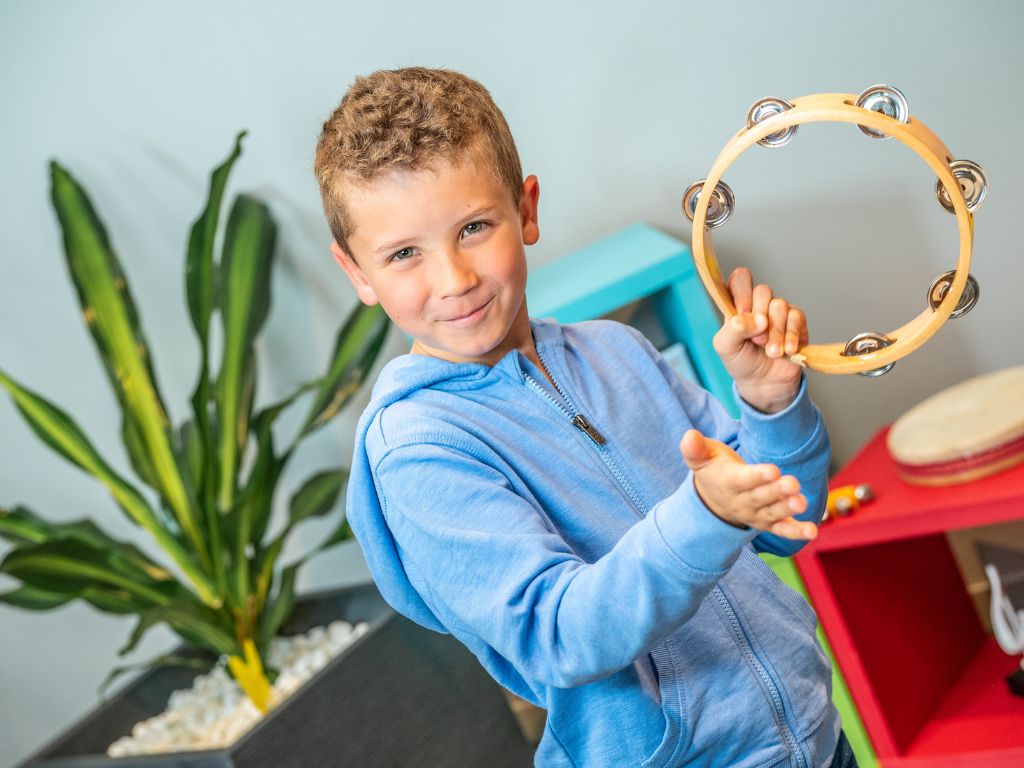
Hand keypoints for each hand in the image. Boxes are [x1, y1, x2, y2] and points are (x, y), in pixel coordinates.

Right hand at [681, 429, 816, 540]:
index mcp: (728, 483)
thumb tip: (689, 435)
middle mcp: (742, 502)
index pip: (742, 480)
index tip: (773, 471)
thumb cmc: (713, 470)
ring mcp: (756, 514)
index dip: (757, 476)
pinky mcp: (768, 523)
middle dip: (777, 492)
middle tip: (793, 484)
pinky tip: (811, 531)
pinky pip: (782, 529)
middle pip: (760, 497)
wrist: (713, 501)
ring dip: (787, 509)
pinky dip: (796, 531)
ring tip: (802, 503)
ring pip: (773, 513)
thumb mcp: (702, 457)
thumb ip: (695, 448)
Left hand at [713, 268, 806, 413]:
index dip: (742, 292)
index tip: (742, 312)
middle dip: (759, 318)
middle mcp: (759, 304)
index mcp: (738, 304)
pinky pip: (797, 317)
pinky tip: (787, 351)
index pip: (740, 279)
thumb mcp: (725, 347)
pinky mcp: (797, 322)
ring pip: (780, 305)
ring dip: (775, 333)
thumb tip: (756, 319)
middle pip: (763, 291)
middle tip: (756, 340)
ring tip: (771, 352)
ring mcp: (779, 312)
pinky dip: (791, 336)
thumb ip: (733, 329)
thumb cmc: (741, 361)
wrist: (764, 382)